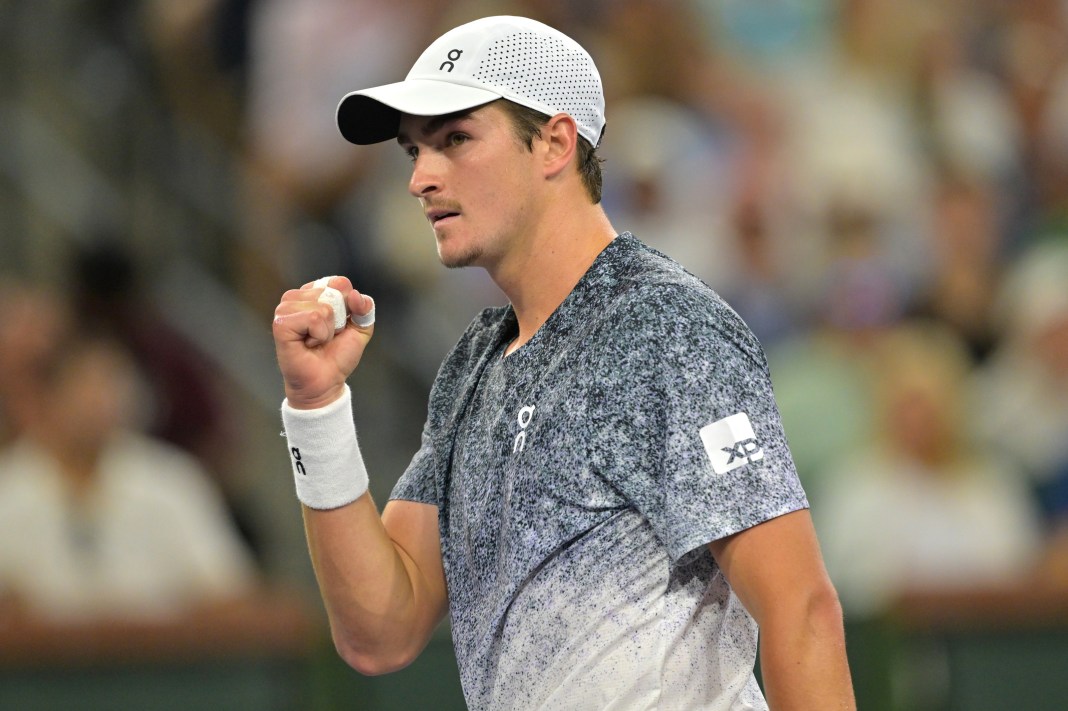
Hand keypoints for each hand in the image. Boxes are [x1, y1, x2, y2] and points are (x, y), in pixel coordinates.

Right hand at [272, 276, 374, 408]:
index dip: (349, 307)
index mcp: (313, 293)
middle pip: (333, 293)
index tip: (339, 326)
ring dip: (328, 330)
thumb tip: (356, 295)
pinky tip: (308, 344)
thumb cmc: (337, 356)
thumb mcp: (360, 329)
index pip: (340, 283)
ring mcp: (285, 309)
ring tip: (316, 341)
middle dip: (339, 320)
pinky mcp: (281, 323)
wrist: (326, 382)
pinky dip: (319, 335)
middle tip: (325, 337)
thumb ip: (365, 309)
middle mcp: (296, 297)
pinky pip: (314, 318)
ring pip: (324, 307)